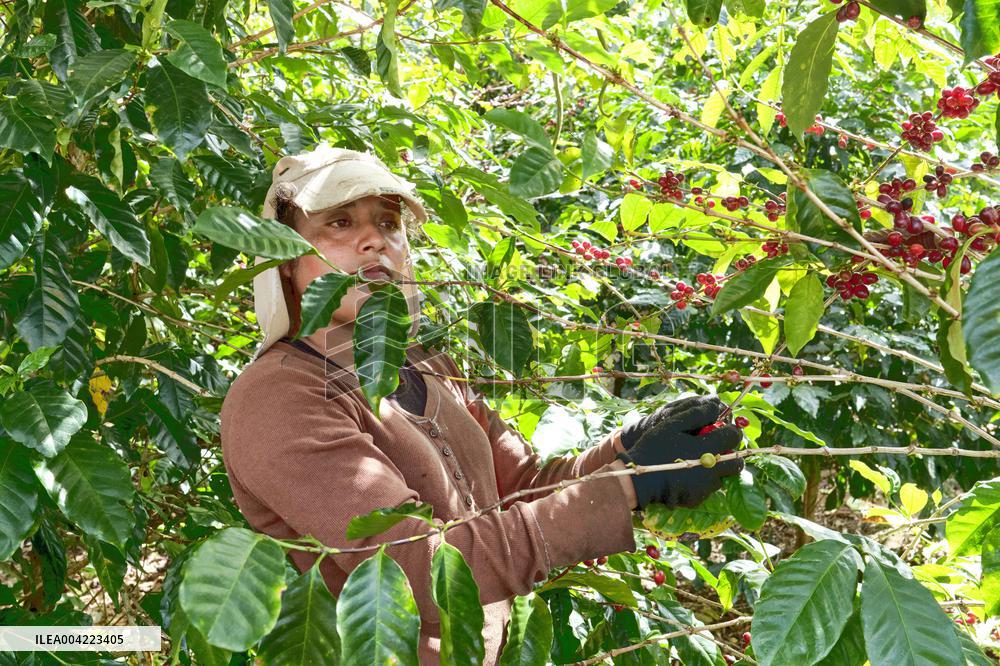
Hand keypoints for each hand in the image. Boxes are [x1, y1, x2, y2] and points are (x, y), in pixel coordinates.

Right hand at [616, 397, 742, 509]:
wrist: (638, 479)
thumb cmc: (654, 448)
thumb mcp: (671, 424)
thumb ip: (695, 415)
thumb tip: (715, 407)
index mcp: (706, 449)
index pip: (733, 438)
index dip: (731, 432)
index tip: (723, 430)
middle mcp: (711, 470)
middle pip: (736, 463)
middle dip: (730, 454)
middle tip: (714, 449)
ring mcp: (705, 487)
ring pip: (722, 476)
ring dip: (716, 468)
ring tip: (697, 462)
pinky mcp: (697, 499)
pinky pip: (708, 488)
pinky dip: (703, 481)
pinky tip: (687, 475)